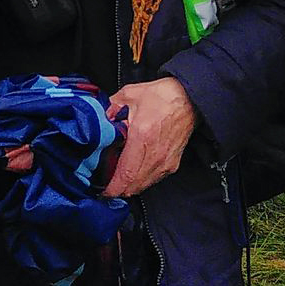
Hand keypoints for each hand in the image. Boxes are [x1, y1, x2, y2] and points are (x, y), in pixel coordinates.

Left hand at [103, 77, 196, 196]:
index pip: (126, 173)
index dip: (112, 187)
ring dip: (128, 187)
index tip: (101, 191)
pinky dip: (140, 181)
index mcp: (142, 137)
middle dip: (117, 190)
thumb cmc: (161, 97)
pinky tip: (132, 173)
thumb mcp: (129, 94)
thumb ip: (109, 108)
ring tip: (115, 181)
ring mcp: (165, 162)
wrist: (188, 101)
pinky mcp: (172, 165)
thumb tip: (97, 120)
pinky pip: (152, 180)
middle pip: (133, 186)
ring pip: (143, 186)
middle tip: (103, 187)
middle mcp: (155, 154)